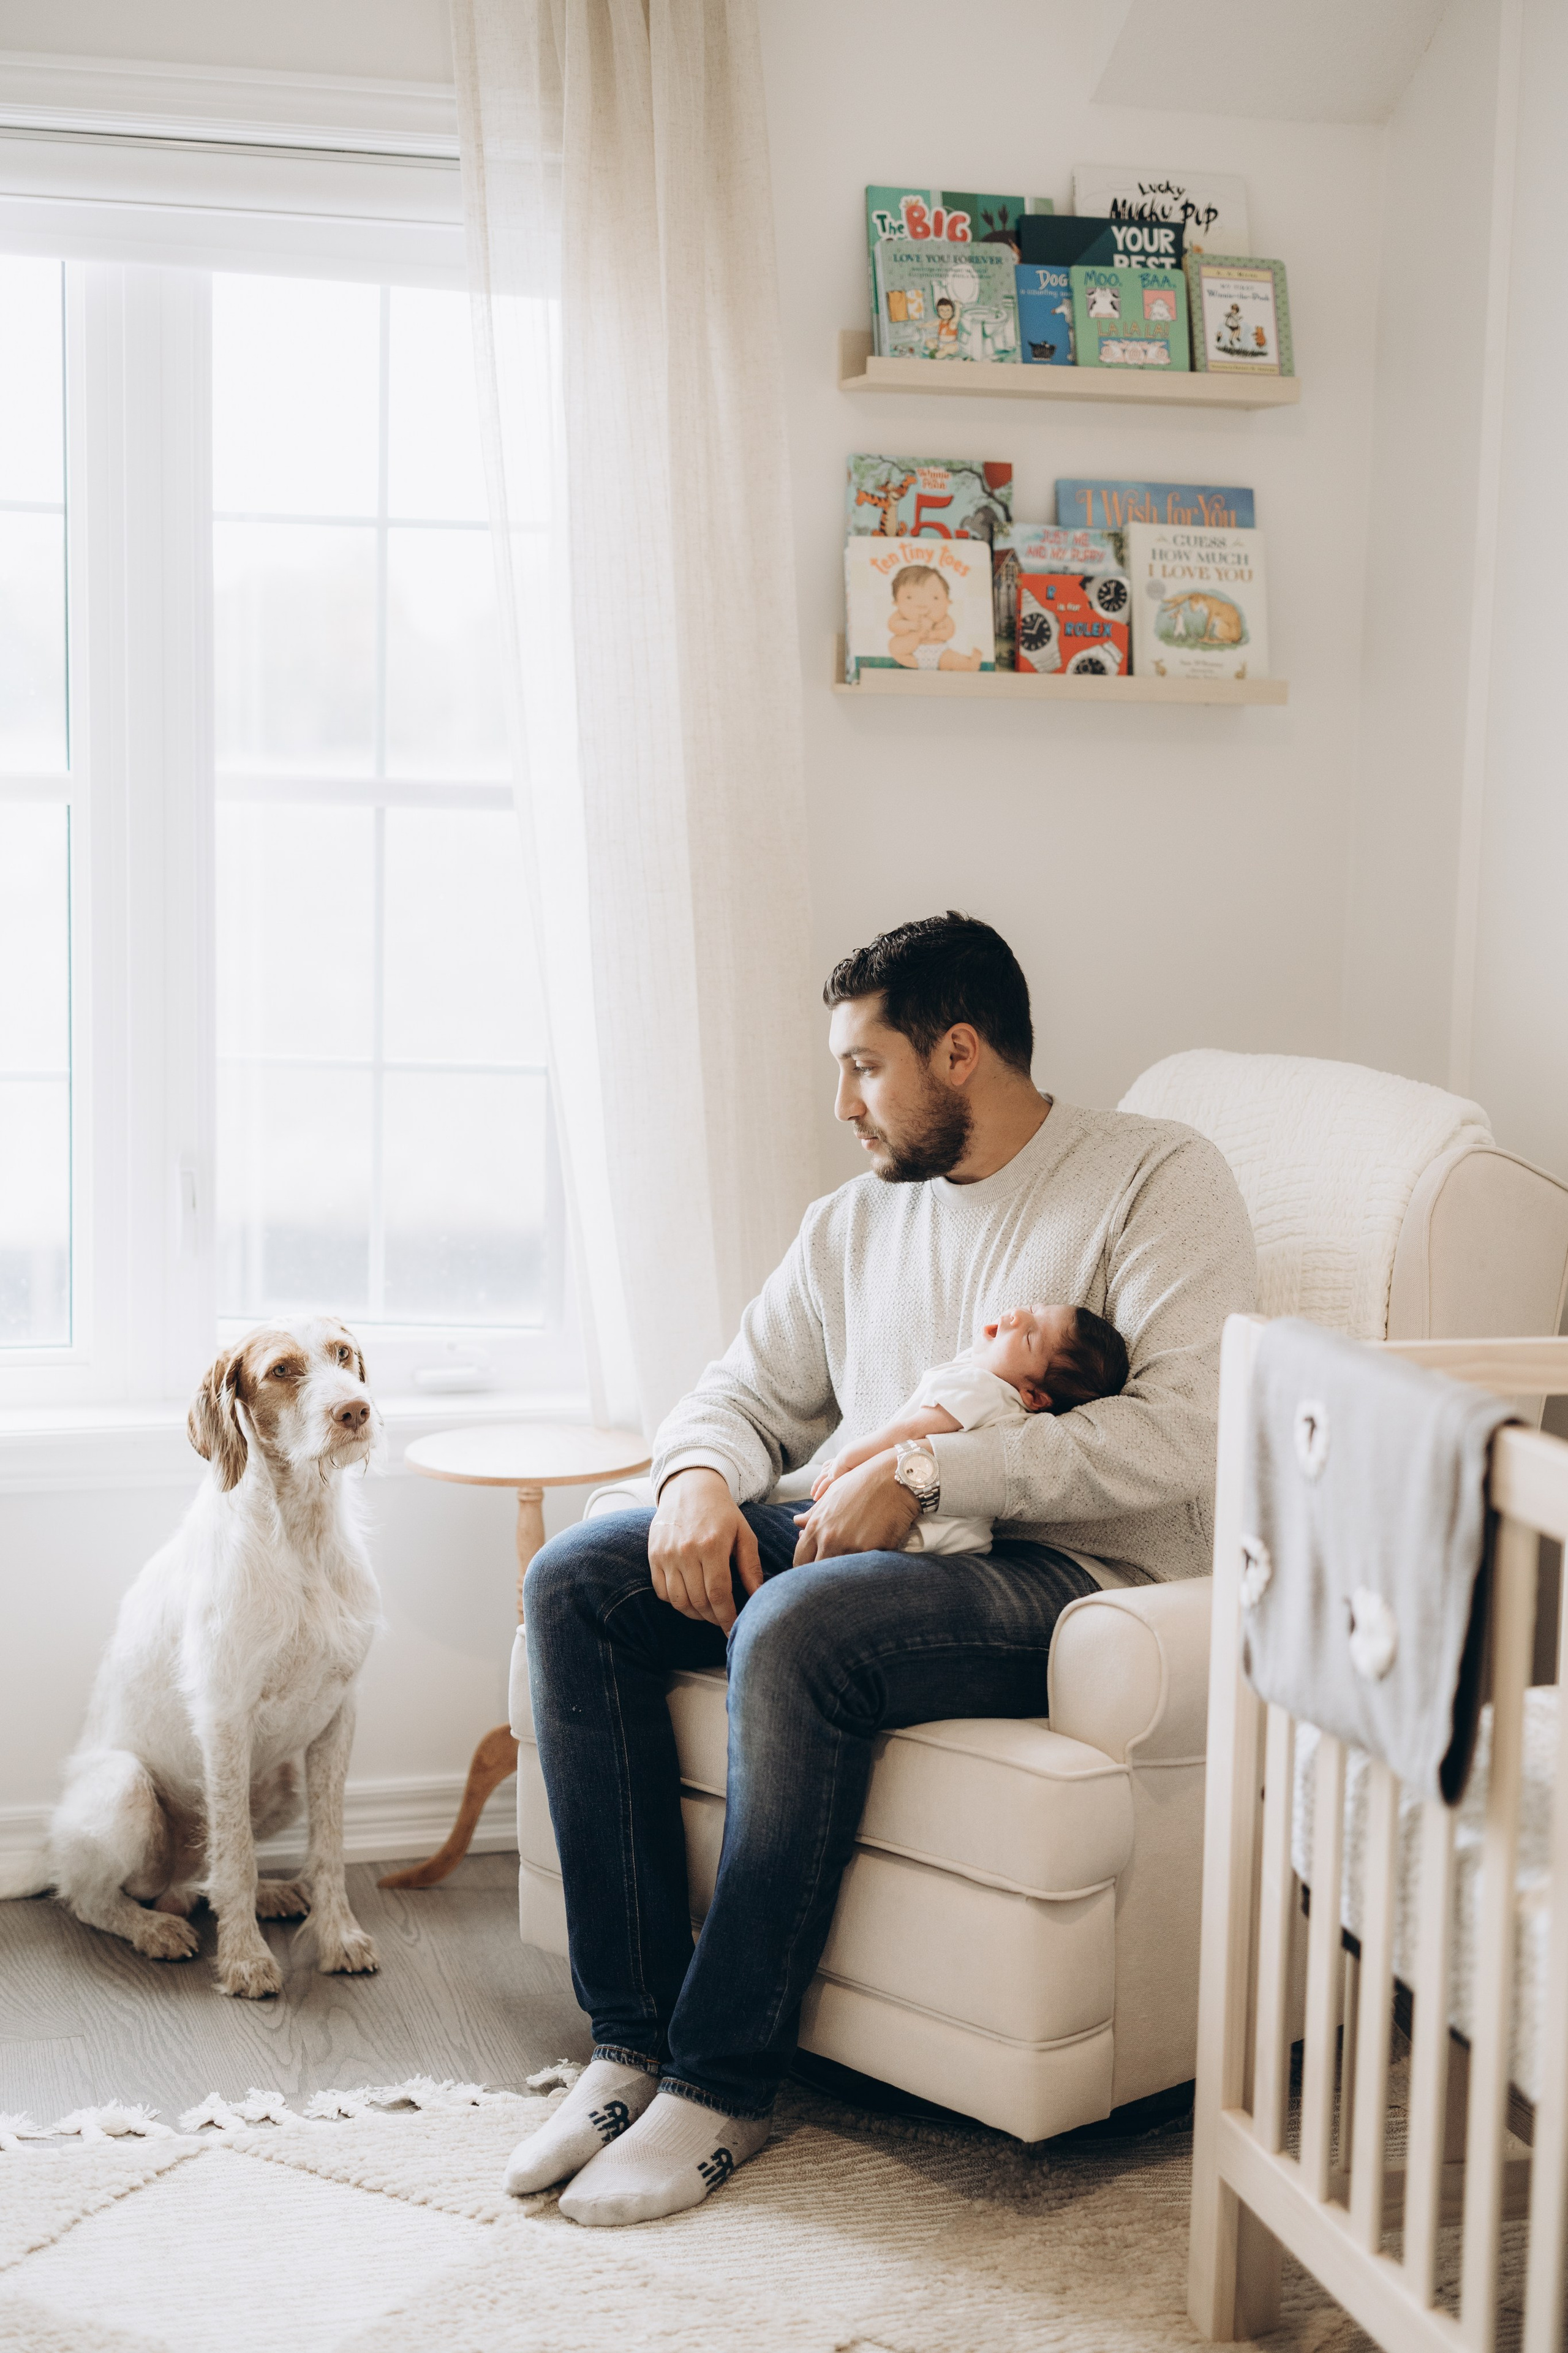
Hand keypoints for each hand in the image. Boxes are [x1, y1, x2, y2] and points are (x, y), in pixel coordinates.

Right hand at [648, 1468, 762, 1631]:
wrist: (690, 1487)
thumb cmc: (722, 1512)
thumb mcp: (744, 1534)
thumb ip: (751, 1567)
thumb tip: (759, 1597)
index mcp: (712, 1545)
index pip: (718, 1594)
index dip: (726, 1617)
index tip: (733, 1630)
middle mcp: (686, 1551)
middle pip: (698, 1601)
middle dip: (713, 1618)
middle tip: (723, 1620)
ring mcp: (666, 1554)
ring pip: (678, 1601)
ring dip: (694, 1614)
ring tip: (708, 1612)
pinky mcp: (654, 1555)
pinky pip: (662, 1591)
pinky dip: (675, 1602)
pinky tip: (690, 1598)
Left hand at [792, 1450, 918, 1563]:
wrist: (894, 1479)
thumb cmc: (862, 1483)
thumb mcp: (832, 1494)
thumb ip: (813, 1514)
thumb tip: (798, 1523)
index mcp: (816, 1527)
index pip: (800, 1559)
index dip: (805, 1566)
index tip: (814, 1568)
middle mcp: (829, 1540)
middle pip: (815, 1573)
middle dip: (821, 1575)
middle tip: (830, 1575)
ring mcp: (851, 1548)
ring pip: (839, 1575)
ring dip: (843, 1574)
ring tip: (850, 1570)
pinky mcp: (873, 1553)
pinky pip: (864, 1569)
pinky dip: (865, 1568)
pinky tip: (869, 1563)